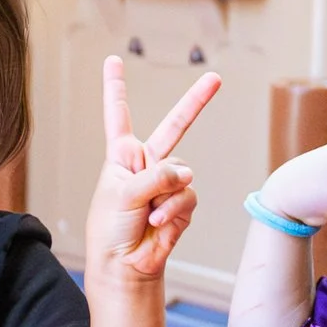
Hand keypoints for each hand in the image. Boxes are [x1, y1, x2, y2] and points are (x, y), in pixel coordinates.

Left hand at [91, 60, 215, 281]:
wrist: (124, 266)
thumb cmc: (111, 230)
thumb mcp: (122, 195)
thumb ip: (155, 176)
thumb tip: (186, 173)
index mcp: (122, 156)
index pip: (118, 115)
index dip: (115, 88)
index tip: (112, 61)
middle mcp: (146, 165)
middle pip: (175, 126)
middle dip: (196, 102)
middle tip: (215, 78)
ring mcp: (166, 183)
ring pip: (182, 174)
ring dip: (166, 196)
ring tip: (149, 215)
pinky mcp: (181, 204)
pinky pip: (187, 197)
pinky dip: (174, 211)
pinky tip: (159, 224)